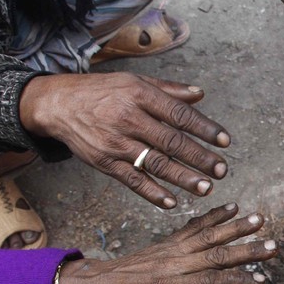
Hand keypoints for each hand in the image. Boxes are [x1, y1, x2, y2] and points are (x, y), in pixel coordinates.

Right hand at [19, 73, 230, 208]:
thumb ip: (169, 90)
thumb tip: (201, 95)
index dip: (205, 128)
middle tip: (221, 170)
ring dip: (182, 178)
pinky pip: (132, 180)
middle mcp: (128, 118)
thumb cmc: (101, 92)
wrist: (57, 104)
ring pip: (155, 163)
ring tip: (205, 188)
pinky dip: (152, 193)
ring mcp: (116, 142)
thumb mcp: (134, 81)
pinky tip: (171, 202)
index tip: (226, 141)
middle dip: (199, 157)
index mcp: (139, 95)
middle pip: (171, 141)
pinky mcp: (105, 162)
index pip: (179, 114)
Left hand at [58, 203, 274, 283]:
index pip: (209, 282)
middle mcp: (171, 264)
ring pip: (207, 235)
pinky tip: (232, 208)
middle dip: (246, 250)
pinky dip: (213, 216)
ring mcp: (169, 250)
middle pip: (215, 254)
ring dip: (236, 227)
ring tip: (260, 219)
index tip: (261, 279)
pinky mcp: (167, 243)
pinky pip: (193, 227)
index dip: (236, 280)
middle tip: (273, 246)